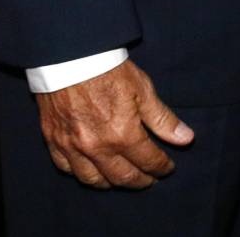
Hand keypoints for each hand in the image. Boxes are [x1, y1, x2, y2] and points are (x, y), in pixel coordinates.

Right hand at [35, 60, 193, 188]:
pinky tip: (90, 169)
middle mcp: (97, 147)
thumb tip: (186, 139)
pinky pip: (66, 168)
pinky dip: (80, 173)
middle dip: (140, 181)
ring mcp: (72, 146)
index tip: (167, 168)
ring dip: (111, 183)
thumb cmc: (109, 69)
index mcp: (122, 135)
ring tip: (122, 178)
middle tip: (149, 179)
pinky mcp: (54, 140)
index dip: (161, 167)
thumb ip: (163, 119)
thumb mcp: (143, 90)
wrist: (70, 56)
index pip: (148, 161)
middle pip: (122, 177)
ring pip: (93, 179)